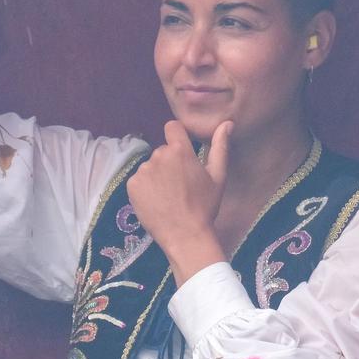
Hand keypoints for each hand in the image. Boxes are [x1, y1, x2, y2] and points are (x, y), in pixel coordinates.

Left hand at [127, 121, 229, 275]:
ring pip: (150, 166)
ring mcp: (143, 171)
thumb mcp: (218, 176)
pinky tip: (156, 202)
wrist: (185, 235)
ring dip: (157, 176)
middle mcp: (158, 156)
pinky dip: (145, 189)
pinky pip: (139, 180)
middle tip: (180, 185)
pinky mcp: (132, 185)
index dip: (177, 136)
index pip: (172, 127)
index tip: (182, 152)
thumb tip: (227, 123)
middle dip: (170, 163)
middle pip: (163, 151)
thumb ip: (220, 147)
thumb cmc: (205, 206)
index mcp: (179, 150)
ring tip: (168, 197)